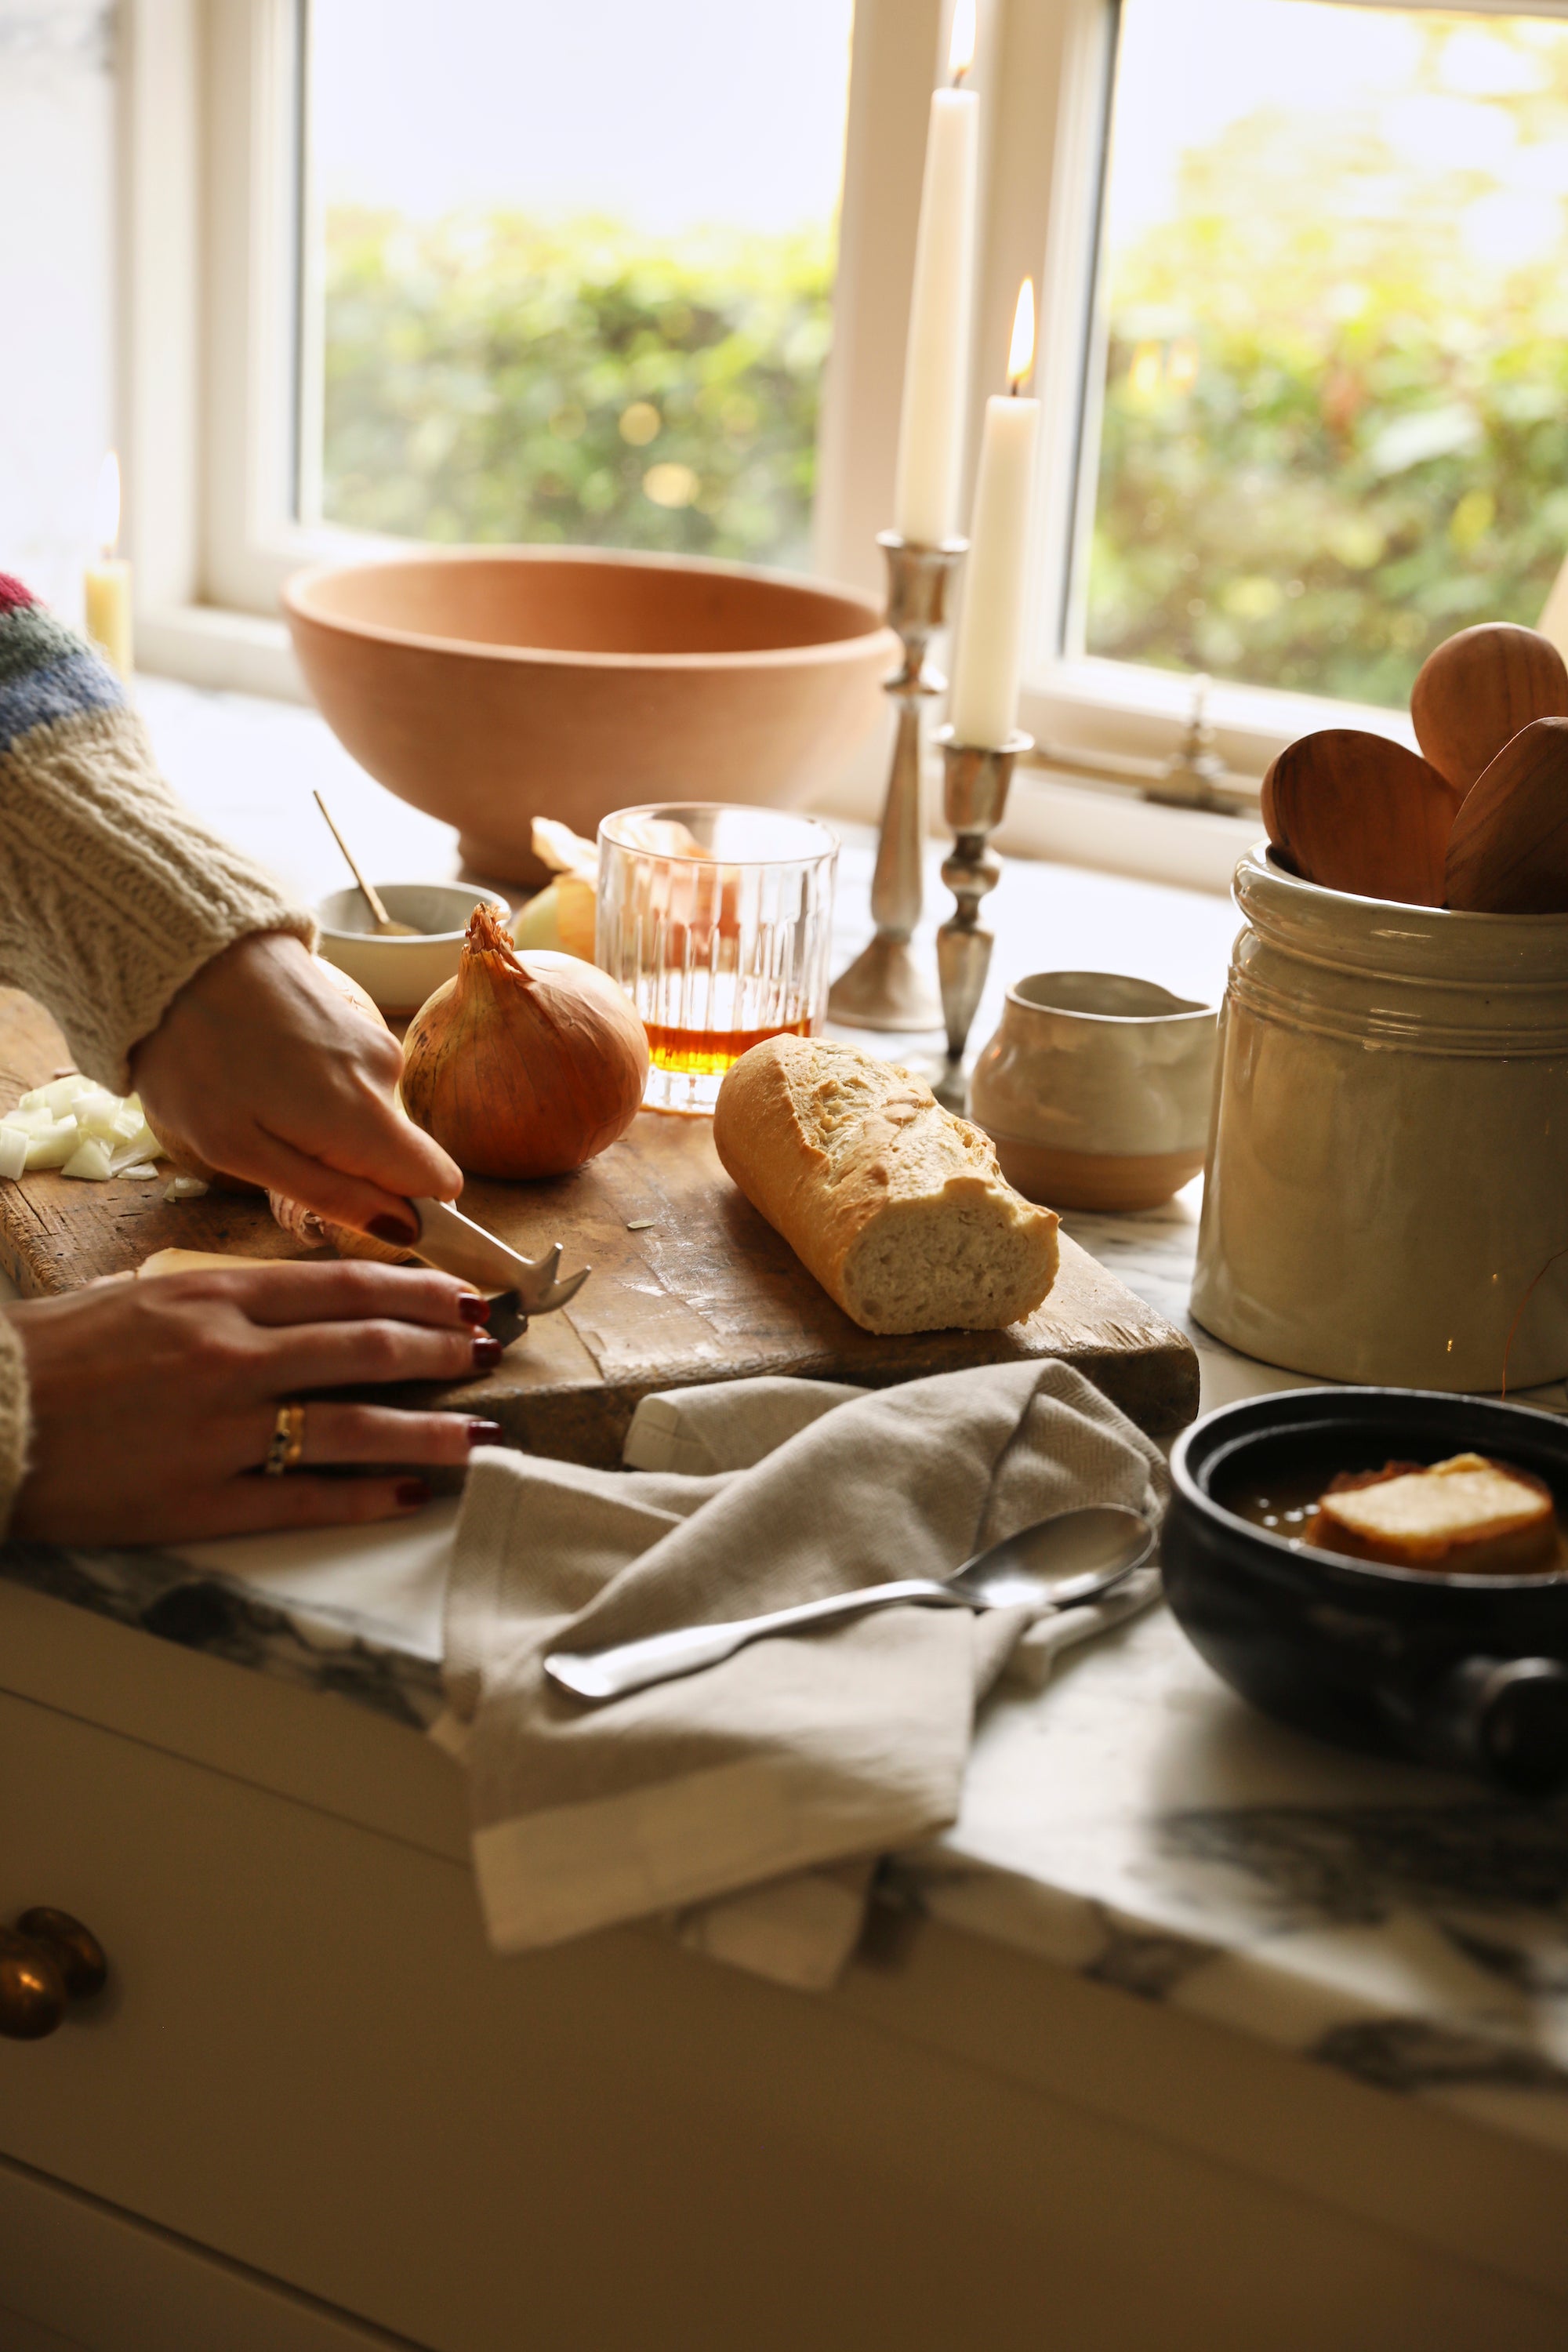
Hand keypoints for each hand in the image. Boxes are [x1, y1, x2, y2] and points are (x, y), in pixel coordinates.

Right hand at [6, 1261, 503, 1543]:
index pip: (343, 1287)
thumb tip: (312, 1307)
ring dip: (430, 1428)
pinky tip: (413, 1494)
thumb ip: (230, 1302)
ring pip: (352, 1424)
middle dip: (441, 1350)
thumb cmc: (56, 1353)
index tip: (466, 1298)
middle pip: (364, 1346)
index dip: (419, 1292)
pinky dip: (366, 1495)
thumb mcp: (146, 1297)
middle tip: (491, 1354)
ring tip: (483, 1433)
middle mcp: (228, 1356)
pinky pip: (303, 1498)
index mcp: (212, 1296)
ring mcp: (218, 1432)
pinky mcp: (199, 1500)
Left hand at [131, 933, 460, 1244]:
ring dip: (320, 1120)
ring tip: (250, 1093)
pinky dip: (312, 1083)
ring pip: (366, 1113)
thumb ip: (330, 1195)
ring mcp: (373, 1041)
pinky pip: (349, 1076)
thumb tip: (404, 1232)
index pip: (441, 1184)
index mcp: (366, 1120)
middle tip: (266, 1142)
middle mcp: (388, 1078)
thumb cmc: (193, 1055)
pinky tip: (258, 1060)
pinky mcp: (353, 1017)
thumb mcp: (240, 1150)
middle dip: (345, 1165)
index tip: (358, 1213)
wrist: (178, 944)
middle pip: (396, 1152)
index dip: (411, 1213)